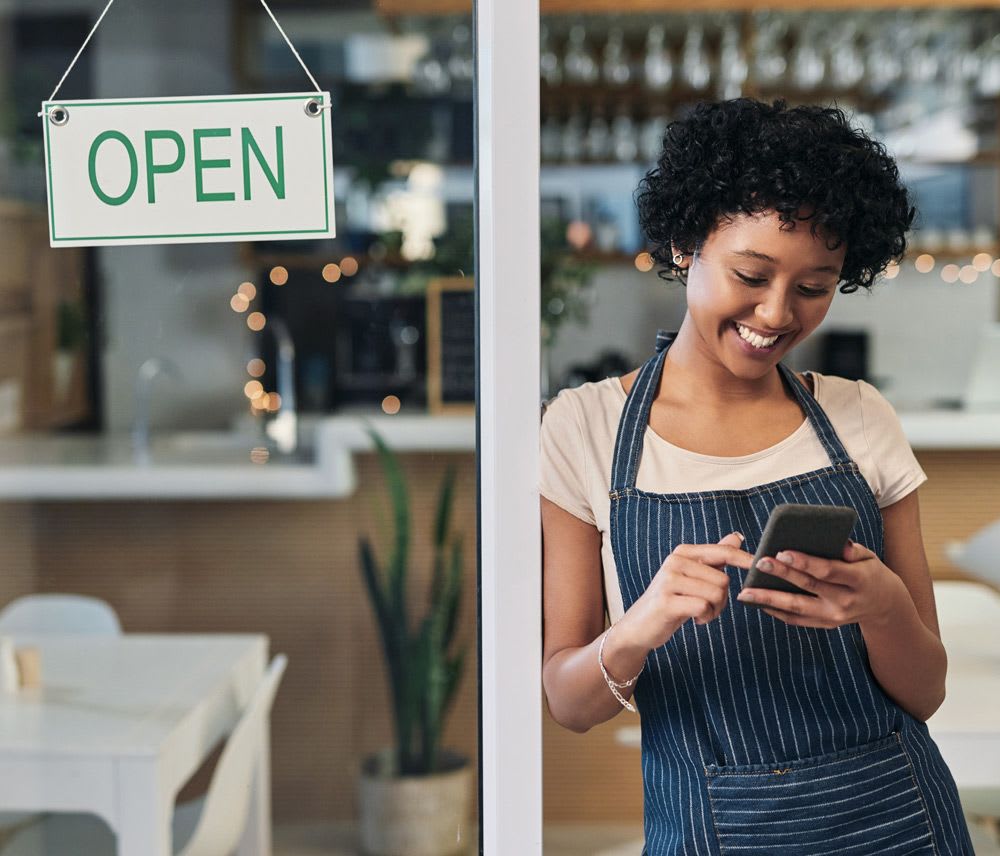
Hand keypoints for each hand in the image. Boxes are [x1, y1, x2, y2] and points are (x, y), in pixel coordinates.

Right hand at [626, 532, 751, 649]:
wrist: (640, 625)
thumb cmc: (671, 600)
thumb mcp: (693, 576)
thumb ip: (714, 557)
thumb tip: (737, 536)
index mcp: (683, 552)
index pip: (723, 551)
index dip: (745, 559)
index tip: (760, 565)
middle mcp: (675, 562)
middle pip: (724, 579)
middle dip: (722, 599)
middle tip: (707, 607)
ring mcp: (669, 580)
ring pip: (716, 594)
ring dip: (715, 610)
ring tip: (700, 613)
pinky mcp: (667, 601)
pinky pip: (704, 607)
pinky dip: (705, 617)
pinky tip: (695, 619)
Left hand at [736, 539, 904, 628]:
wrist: (883, 604)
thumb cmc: (869, 572)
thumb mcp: (869, 558)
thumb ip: (854, 551)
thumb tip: (840, 544)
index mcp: (858, 581)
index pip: (828, 571)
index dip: (805, 562)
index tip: (783, 552)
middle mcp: (845, 601)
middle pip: (809, 587)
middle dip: (782, 575)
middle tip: (760, 564)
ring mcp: (834, 617)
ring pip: (797, 608)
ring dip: (769, 600)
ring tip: (745, 593)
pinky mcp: (825, 625)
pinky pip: (796, 620)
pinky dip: (776, 611)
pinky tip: (757, 602)